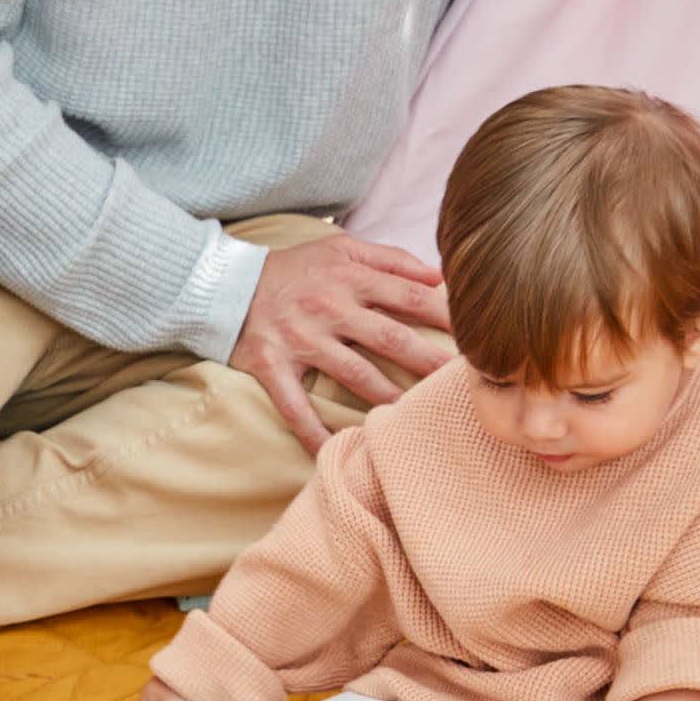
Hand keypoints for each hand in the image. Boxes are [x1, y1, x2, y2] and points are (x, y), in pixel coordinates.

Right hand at [230, 232, 451, 456]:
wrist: (224, 283)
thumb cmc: (291, 269)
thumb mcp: (338, 247)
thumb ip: (388, 257)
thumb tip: (437, 275)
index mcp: (348, 277)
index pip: (408, 296)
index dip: (445, 316)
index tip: (475, 335)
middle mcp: (328, 308)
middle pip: (389, 337)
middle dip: (428, 361)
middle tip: (460, 383)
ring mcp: (301, 340)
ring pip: (354, 374)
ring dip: (389, 397)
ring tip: (418, 416)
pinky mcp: (273, 366)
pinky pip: (296, 406)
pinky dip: (313, 432)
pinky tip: (335, 452)